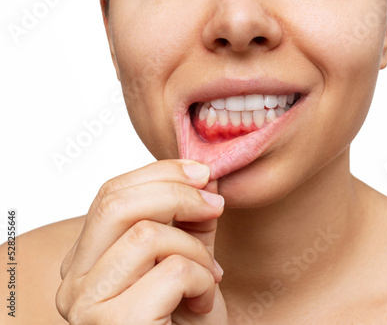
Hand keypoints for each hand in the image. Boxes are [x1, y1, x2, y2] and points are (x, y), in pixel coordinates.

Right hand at [56, 160, 227, 324]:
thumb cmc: (185, 319)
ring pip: (146, 235)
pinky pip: (171, 272)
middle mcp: (74, 280)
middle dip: (178, 194)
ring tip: (210, 276)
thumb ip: (189, 219)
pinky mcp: (111, 324)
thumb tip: (203, 175)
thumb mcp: (189, 258)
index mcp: (86, 258)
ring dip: (196, 250)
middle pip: (117, 204)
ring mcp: (86, 304)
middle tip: (216, 206)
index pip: (110, 194)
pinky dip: (202, 280)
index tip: (203, 173)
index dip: (160, 173)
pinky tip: (202, 303)